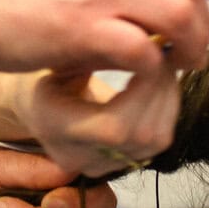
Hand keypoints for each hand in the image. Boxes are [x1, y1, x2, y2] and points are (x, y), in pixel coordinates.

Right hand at [10, 64, 179, 178]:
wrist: (38, 105)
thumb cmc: (46, 71)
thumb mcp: (61, 56)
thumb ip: (97, 54)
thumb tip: (144, 41)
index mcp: (53, 126)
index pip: (115, 127)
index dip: (145, 93)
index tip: (151, 56)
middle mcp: (77, 156)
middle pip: (141, 137)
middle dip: (162, 91)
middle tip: (165, 56)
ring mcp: (99, 166)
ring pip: (156, 142)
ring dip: (169, 99)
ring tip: (163, 67)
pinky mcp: (119, 164)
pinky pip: (158, 142)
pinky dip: (167, 109)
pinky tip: (160, 84)